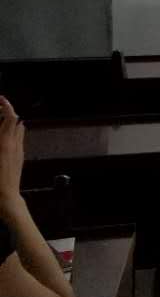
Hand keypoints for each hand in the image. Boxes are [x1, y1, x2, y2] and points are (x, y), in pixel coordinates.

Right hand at [0, 96, 24, 211]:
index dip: (6, 105)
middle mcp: (15, 143)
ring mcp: (19, 150)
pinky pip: (19, 138)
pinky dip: (12, 132)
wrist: (5, 197)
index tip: (0, 99)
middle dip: (7, 111)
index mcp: (4, 142)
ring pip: (19, 128)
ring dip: (10, 121)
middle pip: (16, 120)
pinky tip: (3, 136)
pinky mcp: (20, 156)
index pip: (10, 117)